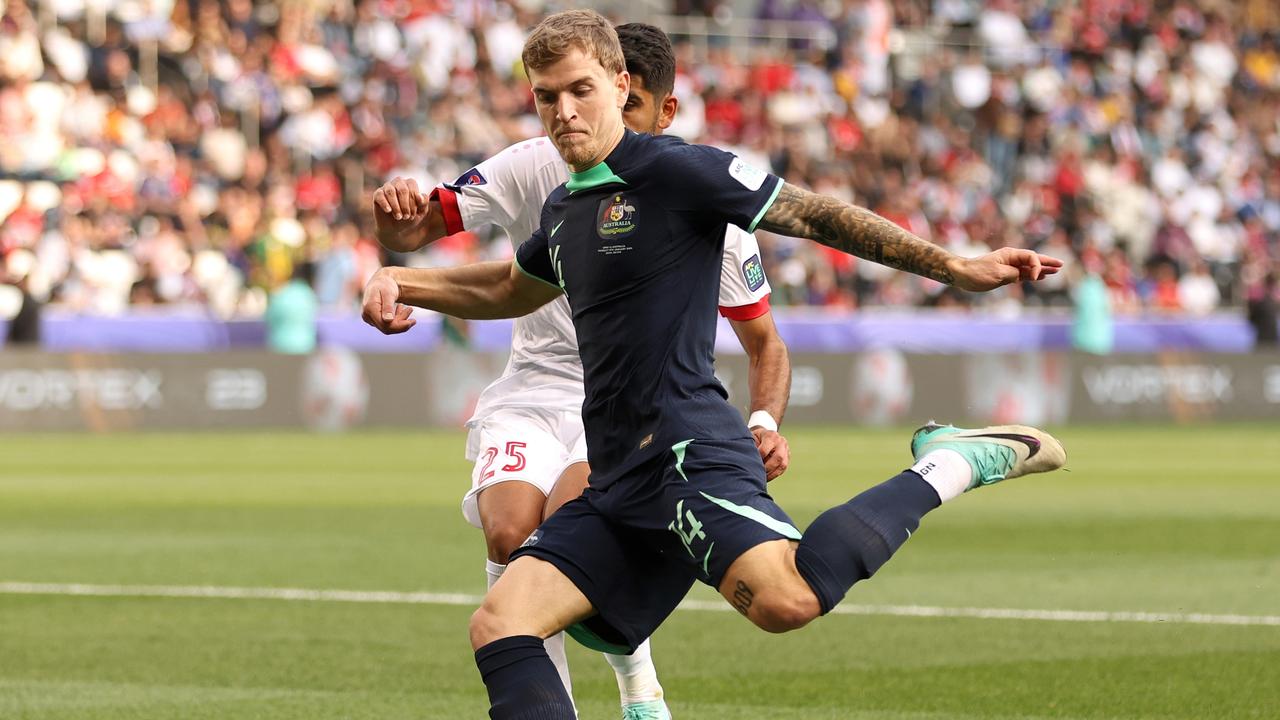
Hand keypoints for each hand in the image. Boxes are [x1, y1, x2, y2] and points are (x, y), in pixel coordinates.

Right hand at [361, 268, 416, 333]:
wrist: (379, 281)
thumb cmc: (385, 284)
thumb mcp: (388, 293)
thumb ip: (388, 306)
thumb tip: (388, 321)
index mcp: (370, 308)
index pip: (385, 325)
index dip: (400, 326)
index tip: (414, 320)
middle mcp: (367, 316)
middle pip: (387, 328)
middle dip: (402, 323)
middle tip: (411, 310)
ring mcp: (369, 319)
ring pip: (388, 327)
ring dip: (400, 320)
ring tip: (409, 308)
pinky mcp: (373, 319)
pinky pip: (387, 325)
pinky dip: (396, 319)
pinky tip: (400, 308)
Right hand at [373, 176, 429, 233]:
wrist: (394, 228)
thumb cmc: (409, 217)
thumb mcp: (420, 212)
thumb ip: (424, 203)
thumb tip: (419, 195)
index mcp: (410, 184)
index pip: (412, 189)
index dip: (413, 203)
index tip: (413, 215)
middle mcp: (398, 182)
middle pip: (402, 190)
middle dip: (405, 205)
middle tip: (406, 217)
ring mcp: (387, 187)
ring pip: (390, 192)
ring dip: (396, 206)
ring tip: (398, 217)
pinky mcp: (377, 194)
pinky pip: (380, 195)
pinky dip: (385, 203)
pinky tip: (388, 211)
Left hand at [751, 427, 789, 481]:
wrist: (765, 434)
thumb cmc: (756, 438)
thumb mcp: (752, 438)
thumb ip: (751, 447)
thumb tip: (749, 459)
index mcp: (771, 435)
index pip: (764, 450)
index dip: (758, 459)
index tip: (751, 464)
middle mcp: (781, 441)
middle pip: (778, 457)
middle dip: (767, 468)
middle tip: (758, 473)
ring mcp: (786, 449)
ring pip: (782, 464)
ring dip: (772, 473)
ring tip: (763, 478)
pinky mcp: (787, 457)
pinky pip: (783, 468)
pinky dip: (775, 474)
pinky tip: (767, 477)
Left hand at [948, 247, 1063, 291]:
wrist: (960, 274)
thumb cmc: (976, 273)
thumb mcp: (997, 274)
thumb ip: (1013, 274)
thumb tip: (1021, 276)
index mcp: (1010, 254)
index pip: (1031, 258)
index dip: (1036, 267)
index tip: (1033, 278)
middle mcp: (1011, 258)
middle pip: (1033, 259)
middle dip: (1047, 262)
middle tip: (1061, 265)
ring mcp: (1008, 266)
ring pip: (1029, 267)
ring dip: (1042, 269)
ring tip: (1055, 270)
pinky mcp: (1004, 274)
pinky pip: (1022, 274)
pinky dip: (1032, 275)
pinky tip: (1039, 277)